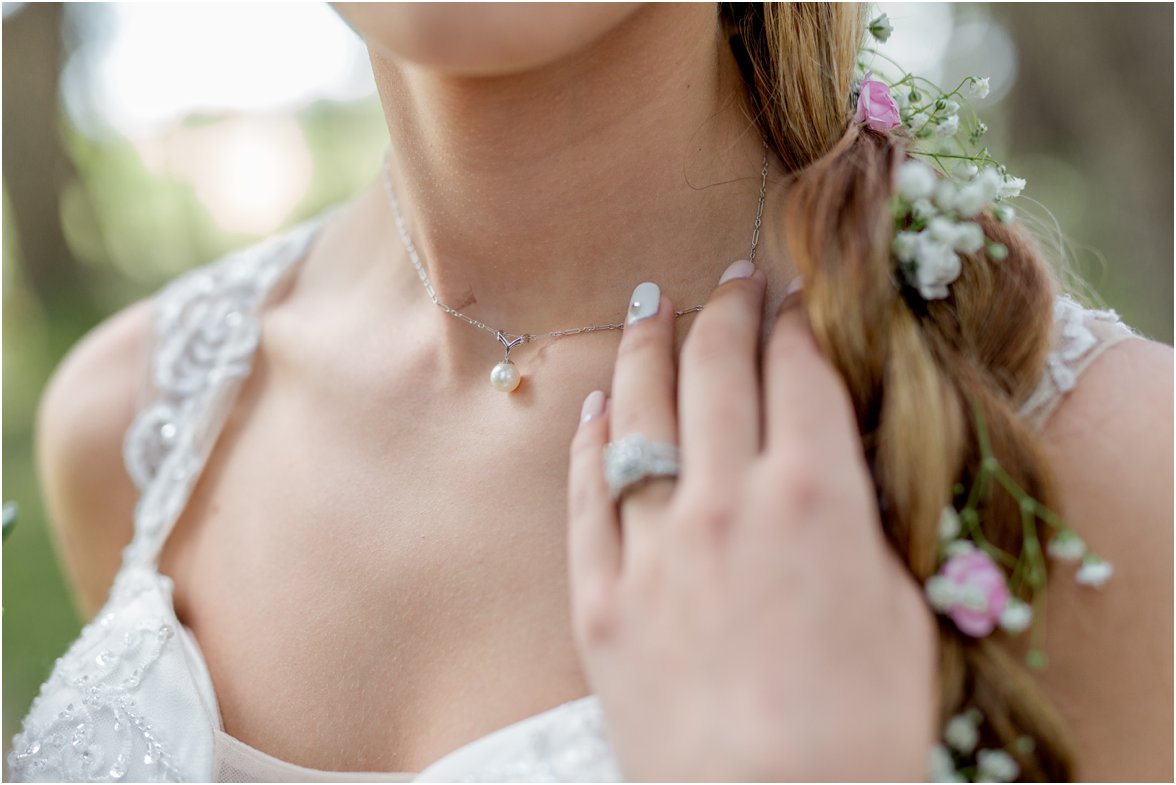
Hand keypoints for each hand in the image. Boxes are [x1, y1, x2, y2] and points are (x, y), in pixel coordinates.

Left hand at [566, 263, 937, 780]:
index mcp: (816, 496)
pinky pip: (587, 496)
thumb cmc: (862, 730)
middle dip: (728, 309)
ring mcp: (653, 545)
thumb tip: (838, 462)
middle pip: (717, 370)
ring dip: (647, 347)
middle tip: (732, 279)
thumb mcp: (901, 611)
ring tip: (651, 305)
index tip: (794, 296)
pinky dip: (591, 441)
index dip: (798, 321)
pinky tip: (594, 406)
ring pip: (640, 414)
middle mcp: (726, 500)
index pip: (800, 371)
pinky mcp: (601, 596)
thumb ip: (864, 521)